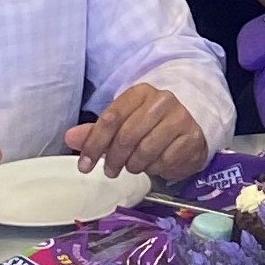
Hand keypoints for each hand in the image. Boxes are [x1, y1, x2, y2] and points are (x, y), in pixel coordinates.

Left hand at [67, 85, 209, 183]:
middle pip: (127, 136)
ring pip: (146, 151)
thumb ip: (97, 131)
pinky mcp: (192, 138)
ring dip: (134, 165)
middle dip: (113, 159)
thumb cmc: (153, 123)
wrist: (195, 121)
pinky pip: (165, 161)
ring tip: (133, 167)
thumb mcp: (124, 122)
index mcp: (140, 93)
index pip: (111, 118)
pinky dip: (156, 168)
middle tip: (109, 171)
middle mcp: (162, 102)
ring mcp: (180, 119)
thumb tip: (70, 138)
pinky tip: (155, 164)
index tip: (84, 165)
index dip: (94, 144)